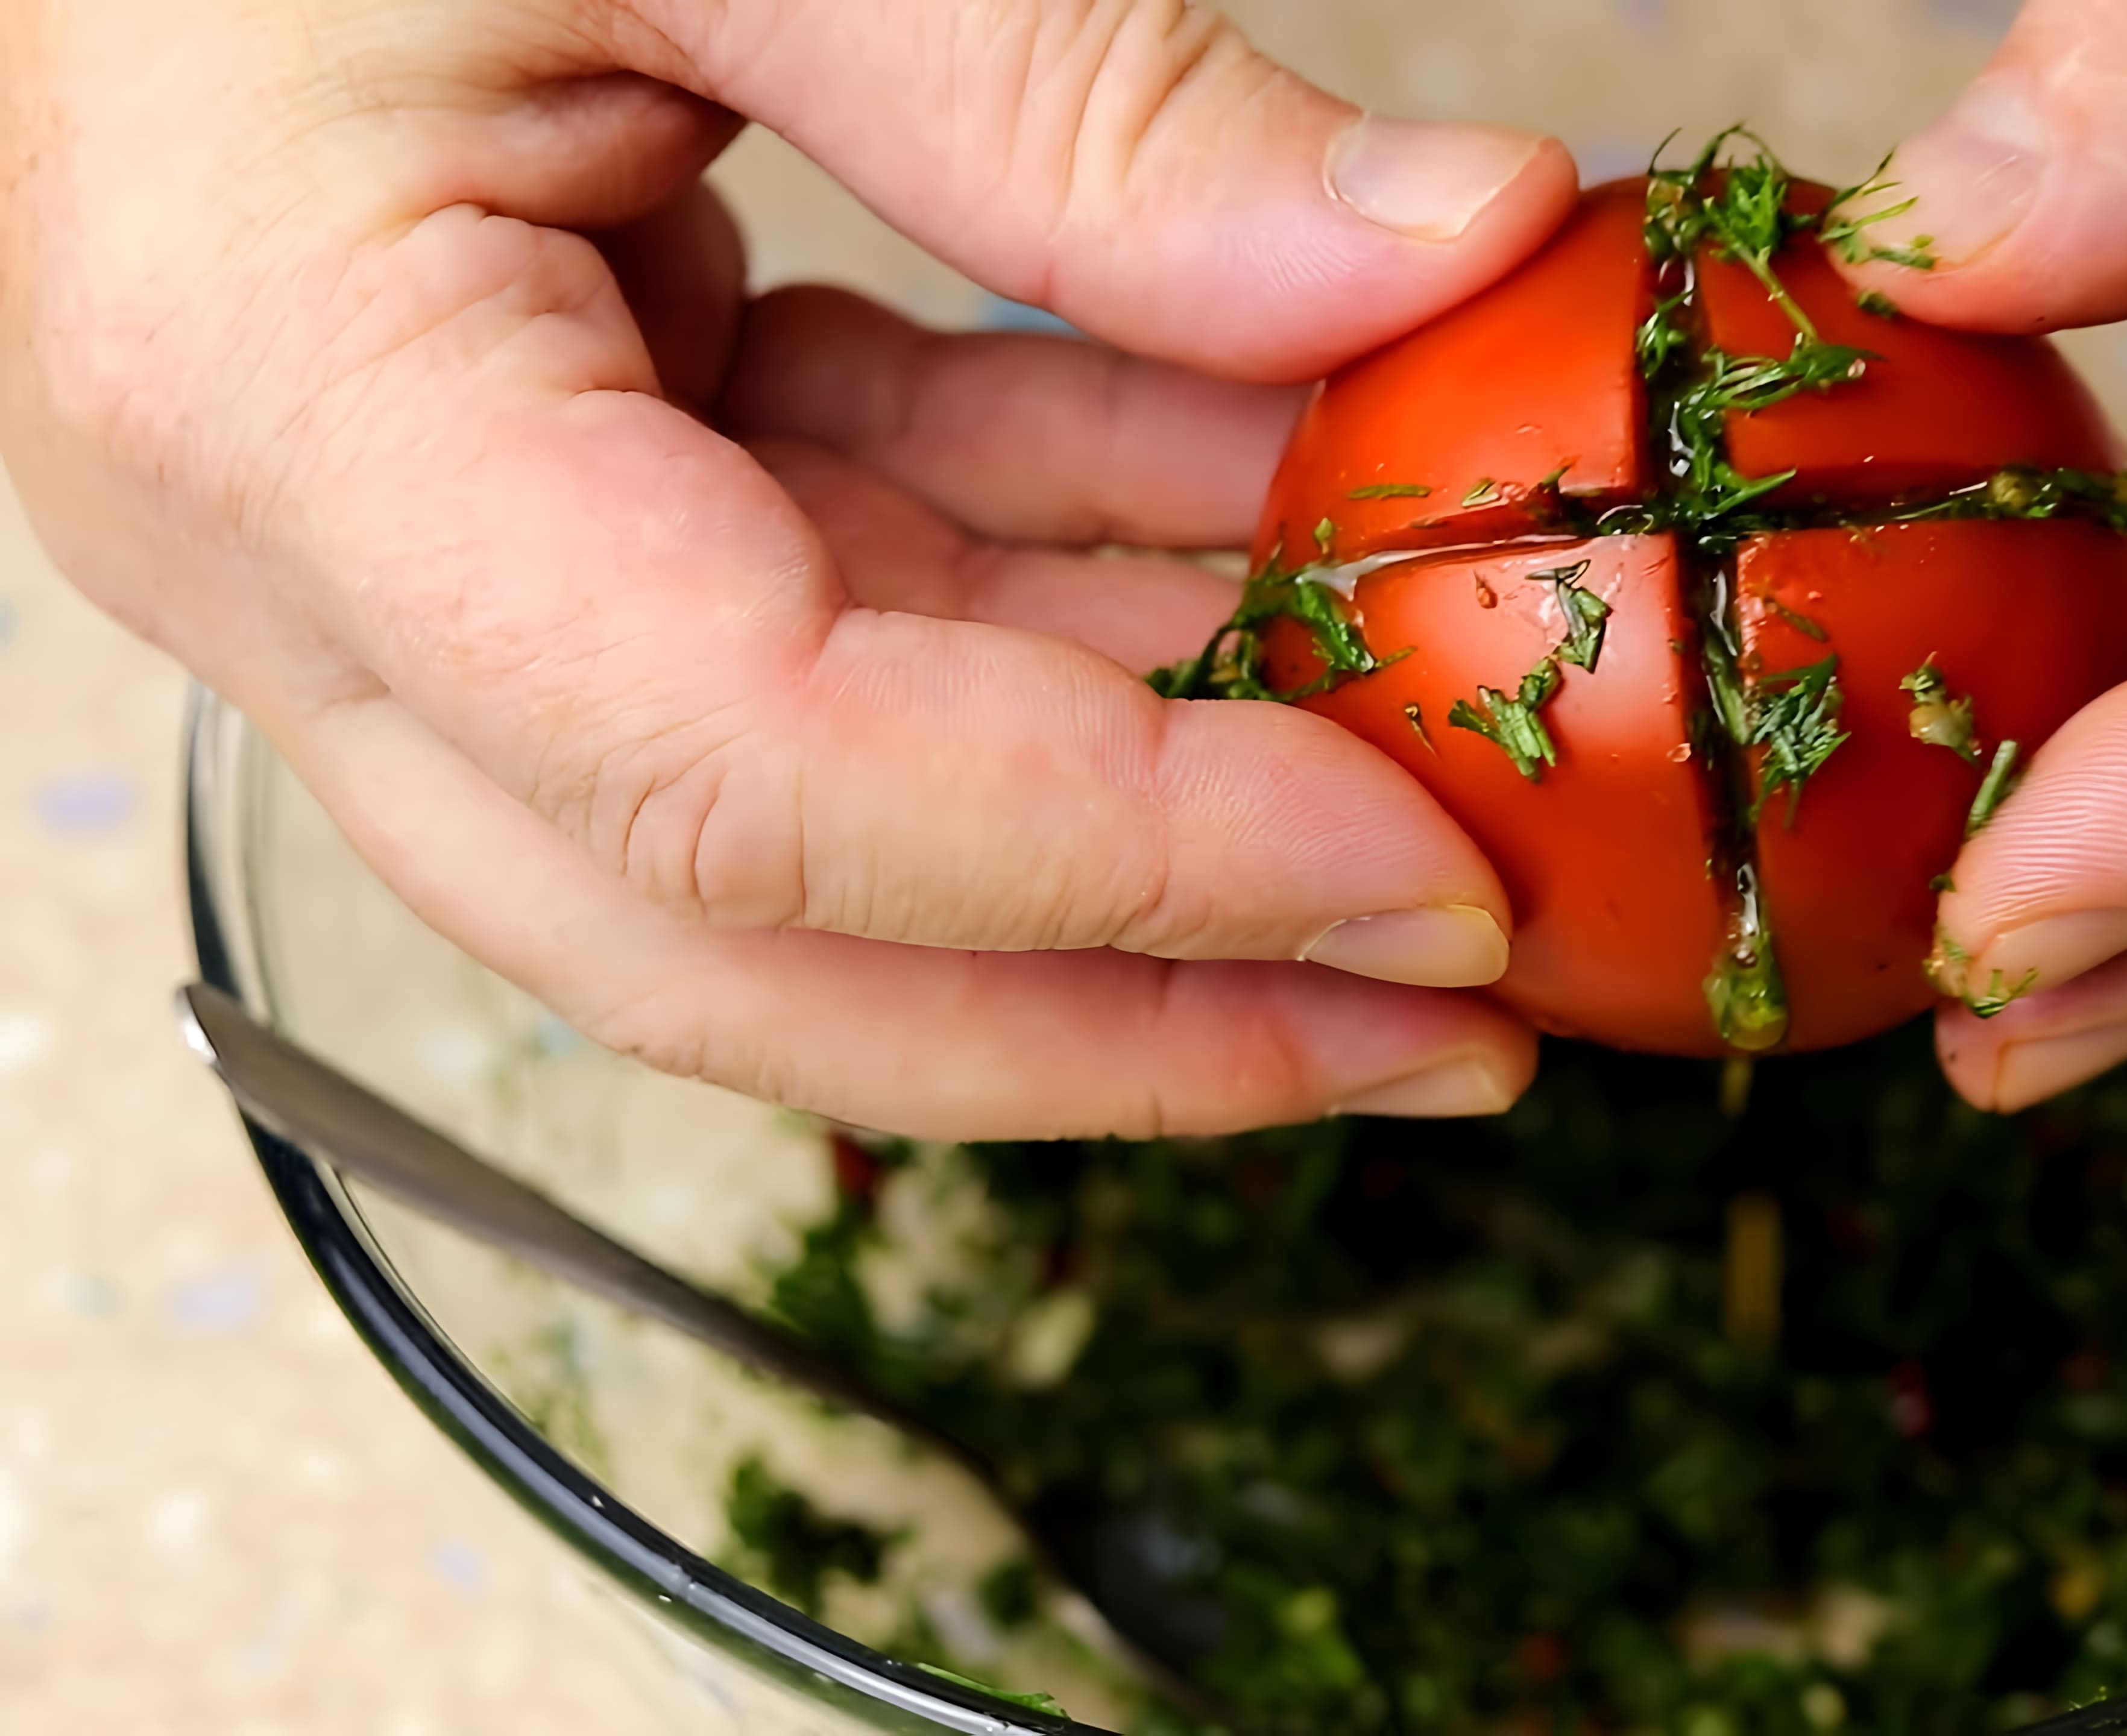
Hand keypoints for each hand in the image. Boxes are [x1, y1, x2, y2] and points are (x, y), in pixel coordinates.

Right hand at [0, 0, 1581, 1138]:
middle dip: (1136, 1005)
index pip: (748, 781)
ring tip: (1436, 786)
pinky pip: (828, 607)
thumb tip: (1449, 244)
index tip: (1425, 890)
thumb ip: (1071, 95)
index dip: (1118, 868)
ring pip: (817, 808)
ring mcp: (403, 540)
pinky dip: (1067, 586)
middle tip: (1455, 1022)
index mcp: (292, 411)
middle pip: (753, 931)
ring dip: (1141, 796)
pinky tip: (1285, 549)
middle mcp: (307, 556)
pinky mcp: (515, 481)